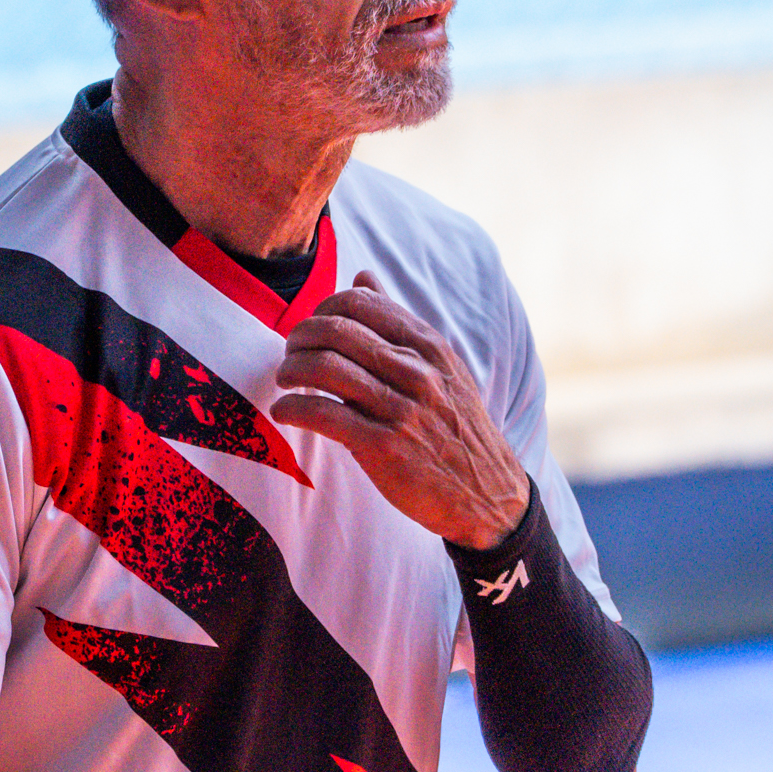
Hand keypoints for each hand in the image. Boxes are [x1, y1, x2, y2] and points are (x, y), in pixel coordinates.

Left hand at [272, 270, 529, 551]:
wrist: (488, 494)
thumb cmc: (455, 428)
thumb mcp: (441, 367)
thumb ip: (398, 323)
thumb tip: (363, 277)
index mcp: (429, 347)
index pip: (360, 304)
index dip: (323, 310)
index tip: (312, 328)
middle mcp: (416, 372)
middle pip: (336, 331)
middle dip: (300, 338)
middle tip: (290, 353)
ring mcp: (401, 410)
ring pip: (326, 368)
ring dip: (291, 370)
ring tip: (285, 380)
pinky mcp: (384, 448)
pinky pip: (324, 415)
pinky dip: (293, 408)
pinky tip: (284, 412)